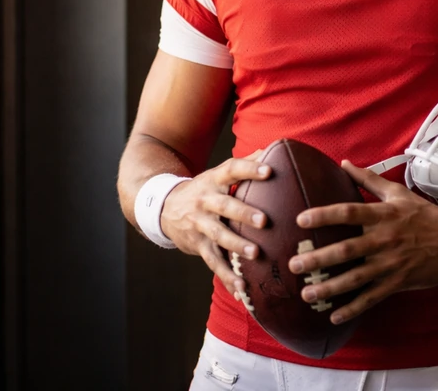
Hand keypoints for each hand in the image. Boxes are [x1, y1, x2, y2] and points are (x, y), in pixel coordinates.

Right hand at [160, 151, 269, 295]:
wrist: (162, 207)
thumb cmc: (203, 189)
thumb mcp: (217, 173)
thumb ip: (245, 163)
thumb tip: (274, 148)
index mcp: (214, 180)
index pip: (232, 170)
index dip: (250, 168)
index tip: (269, 171)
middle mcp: (205, 201)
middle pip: (225, 205)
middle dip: (244, 213)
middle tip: (264, 221)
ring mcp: (200, 224)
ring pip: (218, 235)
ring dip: (236, 245)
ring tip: (254, 254)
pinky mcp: (198, 245)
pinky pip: (213, 262)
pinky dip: (228, 277)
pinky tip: (243, 289)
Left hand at [287, 160, 437, 323]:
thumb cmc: (423, 215)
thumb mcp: (398, 193)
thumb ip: (368, 179)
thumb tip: (344, 163)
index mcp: (383, 215)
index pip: (349, 213)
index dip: (324, 215)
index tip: (301, 220)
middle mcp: (384, 239)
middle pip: (347, 249)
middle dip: (318, 258)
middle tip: (294, 264)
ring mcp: (390, 264)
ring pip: (355, 278)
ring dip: (330, 288)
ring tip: (307, 293)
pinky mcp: (397, 282)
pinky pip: (372, 298)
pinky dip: (353, 308)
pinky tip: (334, 316)